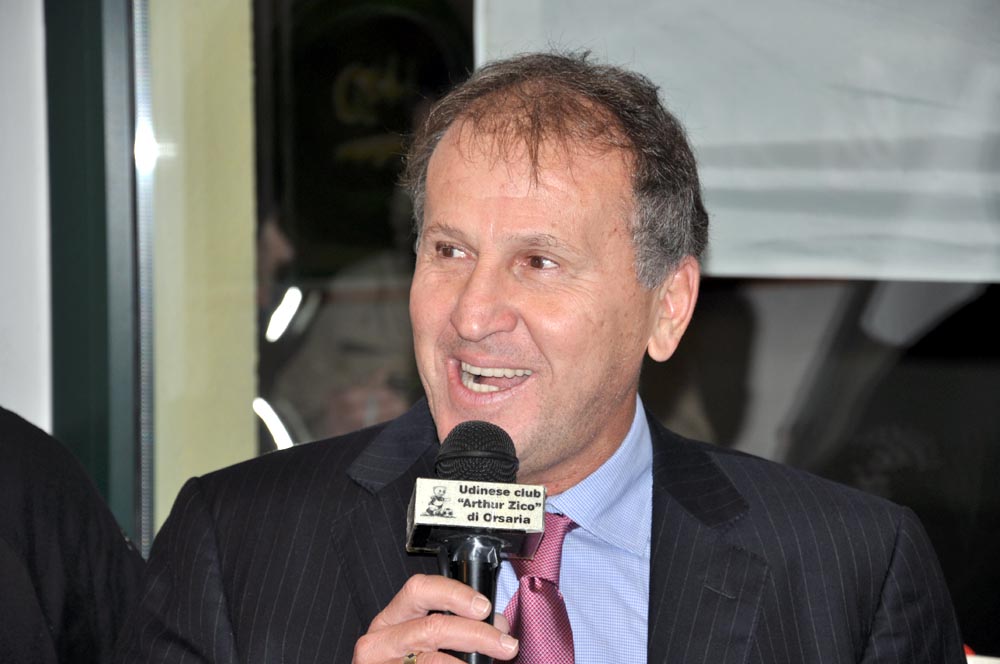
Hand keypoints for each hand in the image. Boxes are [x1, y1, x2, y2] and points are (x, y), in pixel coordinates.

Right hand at [353, 574, 518, 662]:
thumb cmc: (407, 663)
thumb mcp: (421, 639)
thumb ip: (455, 625)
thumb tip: (497, 625)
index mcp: (390, 620)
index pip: (419, 590)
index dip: (455, 594)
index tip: (484, 607)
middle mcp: (380, 642)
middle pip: (432, 628)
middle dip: (477, 634)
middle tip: (506, 644)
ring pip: (433, 661)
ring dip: (471, 662)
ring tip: (495, 661)